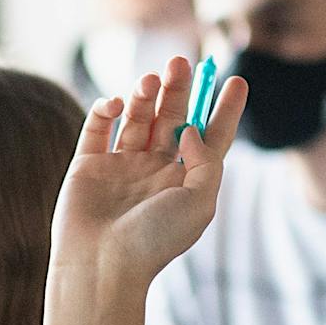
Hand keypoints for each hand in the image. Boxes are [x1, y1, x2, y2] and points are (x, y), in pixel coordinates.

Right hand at [50, 58, 244, 291]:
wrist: (102, 264)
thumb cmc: (155, 240)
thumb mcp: (201, 201)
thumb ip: (206, 159)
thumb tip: (191, 128)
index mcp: (185, 182)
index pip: (210, 138)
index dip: (224, 110)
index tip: (238, 79)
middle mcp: (154, 171)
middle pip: (171, 119)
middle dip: (179, 89)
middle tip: (181, 60)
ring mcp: (121, 167)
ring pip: (136, 118)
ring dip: (143, 94)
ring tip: (150, 79)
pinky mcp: (87, 166)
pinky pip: (97, 127)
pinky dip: (105, 109)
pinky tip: (115, 104)